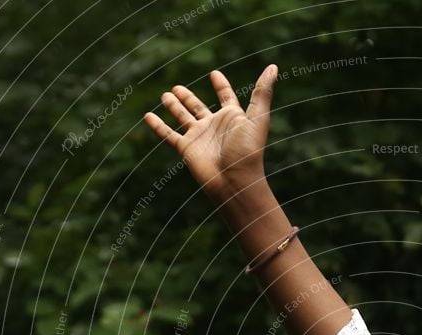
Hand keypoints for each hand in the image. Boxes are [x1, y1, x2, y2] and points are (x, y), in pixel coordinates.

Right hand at [143, 65, 277, 200]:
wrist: (235, 181)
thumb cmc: (248, 151)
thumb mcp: (258, 118)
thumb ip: (262, 93)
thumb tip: (273, 67)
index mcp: (233, 118)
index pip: (226, 98)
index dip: (221, 86)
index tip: (214, 75)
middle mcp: (215, 126)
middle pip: (198, 107)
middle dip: (188, 98)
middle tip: (177, 88)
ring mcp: (199, 137)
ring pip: (183, 118)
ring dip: (174, 107)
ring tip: (165, 95)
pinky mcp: (187, 149)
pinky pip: (168, 135)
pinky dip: (158, 126)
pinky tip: (147, 116)